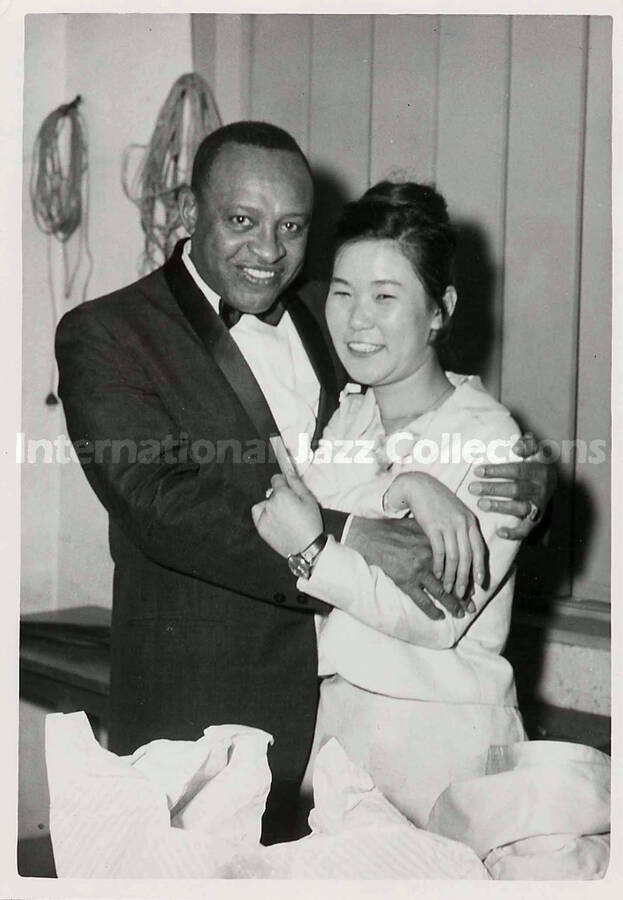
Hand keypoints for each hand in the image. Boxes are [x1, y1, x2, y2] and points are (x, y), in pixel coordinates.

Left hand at [251, 472, 322, 558]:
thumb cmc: (310, 524)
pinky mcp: (261, 527)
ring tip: (284, 516)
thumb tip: (288, 471)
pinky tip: (275, 520)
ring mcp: (264, 516)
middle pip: (272, 492)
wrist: (307, 548)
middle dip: (280, 496)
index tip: (288, 488)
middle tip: (292, 507)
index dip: (283, 482)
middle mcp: (270, 504)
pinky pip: (258, 514)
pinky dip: (264, 515)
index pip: (276, 479)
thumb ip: (296, 483)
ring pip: (264, 503)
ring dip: (271, 506)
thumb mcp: (309, 499)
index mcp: (282, 494)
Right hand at [344, 516, 472, 620]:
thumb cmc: (392, 529)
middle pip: (453, 580)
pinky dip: (432, 610)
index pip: (456, 564)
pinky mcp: (406, 581)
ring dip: (453, 605)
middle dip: (464, 595)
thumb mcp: (416, 525)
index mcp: (435, 544)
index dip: (465, 577)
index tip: (472, 587)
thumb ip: (433, 533)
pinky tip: (440, 617)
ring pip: (442, 593)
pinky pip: (423, 601)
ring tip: (461, 614)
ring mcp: (418, 571)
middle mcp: (430, 558)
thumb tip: (445, 535)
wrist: (371, 537)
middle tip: (472, 606)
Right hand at [386, 472, 485, 597]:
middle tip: (463, 594)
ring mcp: (448, 525)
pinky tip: (437, 575)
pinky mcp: (433, 527)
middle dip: (466, 578)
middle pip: (468, 557)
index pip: (479, 549)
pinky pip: (439, 551)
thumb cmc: (436, 501)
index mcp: (470, 521)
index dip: (480, 567)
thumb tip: (468, 549)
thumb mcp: (456, 512)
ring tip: (449, 589)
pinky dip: (439, 566)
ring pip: (454, 557)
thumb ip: (463, 529)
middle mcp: (462, 523)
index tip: (480, 583)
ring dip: (452, 576)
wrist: (418, 485)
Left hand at [468, 433, 556, 539]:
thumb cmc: (536, 462)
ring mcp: (539, 505)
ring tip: (480, 503)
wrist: (552, 481)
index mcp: (541, 470)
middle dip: (492, 489)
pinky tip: (500, 532)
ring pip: (520, 508)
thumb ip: (527, 444)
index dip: (498, 471)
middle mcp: (542, 489)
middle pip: (516, 490)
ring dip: (499, 506)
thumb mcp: (536, 449)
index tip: (478, 471)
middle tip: (472, 487)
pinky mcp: (537, 519)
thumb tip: (516, 447)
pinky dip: (514, 533)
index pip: (518, 470)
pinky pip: (527, 529)